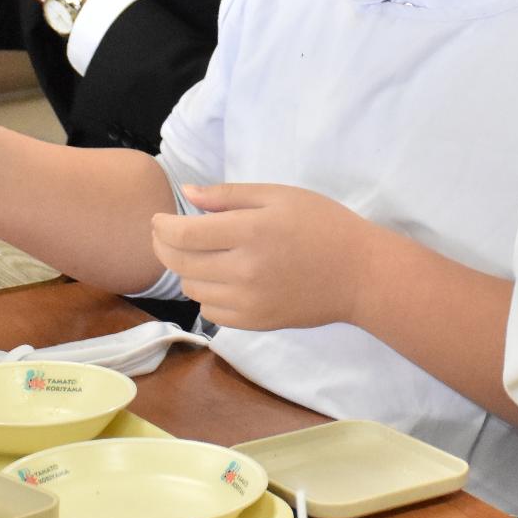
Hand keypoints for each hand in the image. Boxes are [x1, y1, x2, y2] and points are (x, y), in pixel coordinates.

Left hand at [151, 183, 373, 330]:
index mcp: (250, 231)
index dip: (161, 226)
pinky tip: (223, 279)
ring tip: (203, 255)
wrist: (360, 274)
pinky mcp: (255, 323)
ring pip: (192, 289)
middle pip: (179, 263)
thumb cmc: (323, 225)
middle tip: (166, 235)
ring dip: (188, 270)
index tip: (158, 219)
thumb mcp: (280, 196)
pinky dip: (208, 294)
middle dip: (163, 246)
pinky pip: (211, 312)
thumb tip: (187, 193)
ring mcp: (248, 301)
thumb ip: (230, 195)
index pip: (182, 234)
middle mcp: (243, 270)